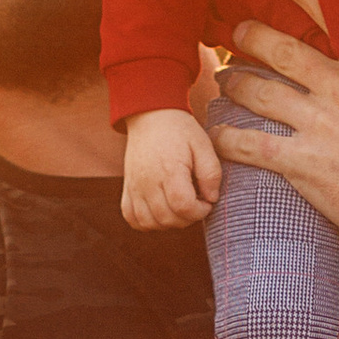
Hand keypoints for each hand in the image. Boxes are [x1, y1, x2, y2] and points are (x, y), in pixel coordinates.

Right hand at [121, 106, 222, 229]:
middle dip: (187, 219)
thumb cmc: (180, 131)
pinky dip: (147, 223)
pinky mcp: (127, 189)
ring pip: (150, 223)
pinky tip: (160, 212)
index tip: (206, 202)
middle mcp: (148, 181)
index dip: (199, 211)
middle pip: (167, 218)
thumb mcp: (203, 145)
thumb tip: (211, 198)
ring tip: (179, 208)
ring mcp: (135, 187)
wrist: (150, 115)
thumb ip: (211, 173)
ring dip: (169, 223)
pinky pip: (132, 218)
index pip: (183, 206)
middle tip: (195, 204)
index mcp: (170, 170)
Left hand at [210, 0, 338, 263]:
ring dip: (235, 85)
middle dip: (254, 37)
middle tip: (237, 30)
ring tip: (222, 80)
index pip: (332, 21)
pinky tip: (215, 134)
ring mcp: (318, 128)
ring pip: (260, 95)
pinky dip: (227, 138)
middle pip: (283, 53)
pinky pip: (251, 147)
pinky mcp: (302, 165)